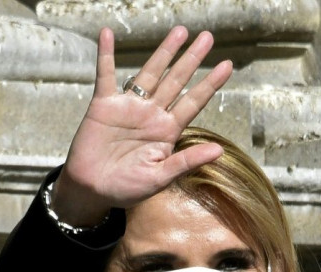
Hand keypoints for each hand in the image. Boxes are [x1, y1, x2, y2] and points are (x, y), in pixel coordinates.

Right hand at [51, 26, 232, 226]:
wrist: (92, 190)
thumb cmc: (126, 188)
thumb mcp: (160, 177)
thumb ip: (186, 161)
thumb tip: (219, 151)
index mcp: (167, 131)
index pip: (193, 102)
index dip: (210, 84)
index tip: (227, 65)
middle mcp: (152, 114)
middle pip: (176, 80)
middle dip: (192, 59)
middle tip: (208, 37)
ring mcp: (129, 107)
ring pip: (149, 73)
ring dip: (163, 52)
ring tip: (179, 32)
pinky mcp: (104, 105)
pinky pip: (105, 76)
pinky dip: (106, 56)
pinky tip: (108, 35)